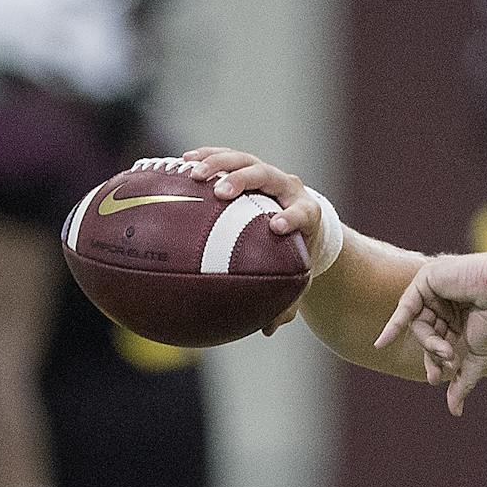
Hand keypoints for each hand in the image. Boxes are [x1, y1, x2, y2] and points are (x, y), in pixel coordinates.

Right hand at [181, 147, 321, 334]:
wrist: (304, 218)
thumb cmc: (298, 252)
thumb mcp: (297, 276)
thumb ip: (286, 301)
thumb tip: (266, 329)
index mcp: (306, 213)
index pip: (303, 212)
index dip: (293, 217)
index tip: (277, 227)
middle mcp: (287, 187)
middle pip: (266, 175)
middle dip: (244, 180)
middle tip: (221, 192)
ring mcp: (266, 174)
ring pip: (243, 160)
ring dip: (218, 163)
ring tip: (193, 173)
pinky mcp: (248, 166)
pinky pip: (225, 157)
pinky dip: (205, 157)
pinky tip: (179, 164)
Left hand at [375, 252, 486, 415]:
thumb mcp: (477, 357)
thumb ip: (462, 381)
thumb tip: (455, 412)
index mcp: (459, 315)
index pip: (438, 340)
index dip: (435, 360)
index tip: (436, 379)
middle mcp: (446, 301)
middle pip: (427, 333)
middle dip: (434, 352)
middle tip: (449, 360)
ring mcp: (436, 288)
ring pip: (419, 323)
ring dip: (429, 342)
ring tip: (448, 350)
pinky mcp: (428, 278)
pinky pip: (406, 305)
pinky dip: (394, 325)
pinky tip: (382, 344)